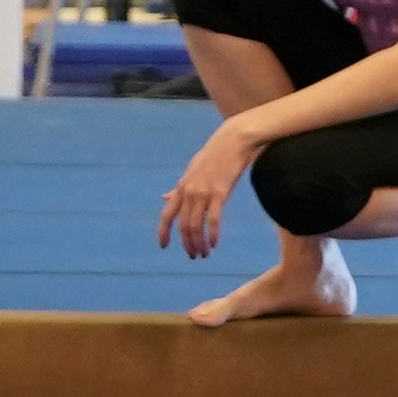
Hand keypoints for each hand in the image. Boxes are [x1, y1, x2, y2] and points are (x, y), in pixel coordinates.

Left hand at [157, 116, 260, 260]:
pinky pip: (213, 219)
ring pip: (196, 226)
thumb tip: (164, 198)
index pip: (166, 214)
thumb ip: (178, 188)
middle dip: (186, 244)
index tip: (163, 246)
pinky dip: (213, 234)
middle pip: (182, 225)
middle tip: (193, 256)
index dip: (163, 232)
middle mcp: (189, 192)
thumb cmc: (214, 154)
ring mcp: (203, 193)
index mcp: (181, 187)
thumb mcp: (191, 170)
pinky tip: (214, 244)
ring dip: (199, 243)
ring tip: (204, 254)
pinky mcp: (220, 193)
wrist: (233, 140)